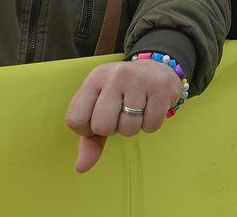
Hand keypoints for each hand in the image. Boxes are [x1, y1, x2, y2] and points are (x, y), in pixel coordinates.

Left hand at [64, 58, 182, 173]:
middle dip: (112, 129)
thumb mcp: (101, 106)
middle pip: (102, 126)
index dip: (87, 130)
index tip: (98, 120)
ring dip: (133, 128)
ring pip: (128, 129)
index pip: (75, 118)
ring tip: (137, 110)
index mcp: (95, 79)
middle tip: (121, 114)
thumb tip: (81, 168)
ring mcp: (138, 80)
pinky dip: (150, 125)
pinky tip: (150, 108)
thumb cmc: (123, 93)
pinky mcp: (161, 89)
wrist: (157, 68)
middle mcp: (115, 76)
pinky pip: (151, 126)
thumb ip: (89, 138)